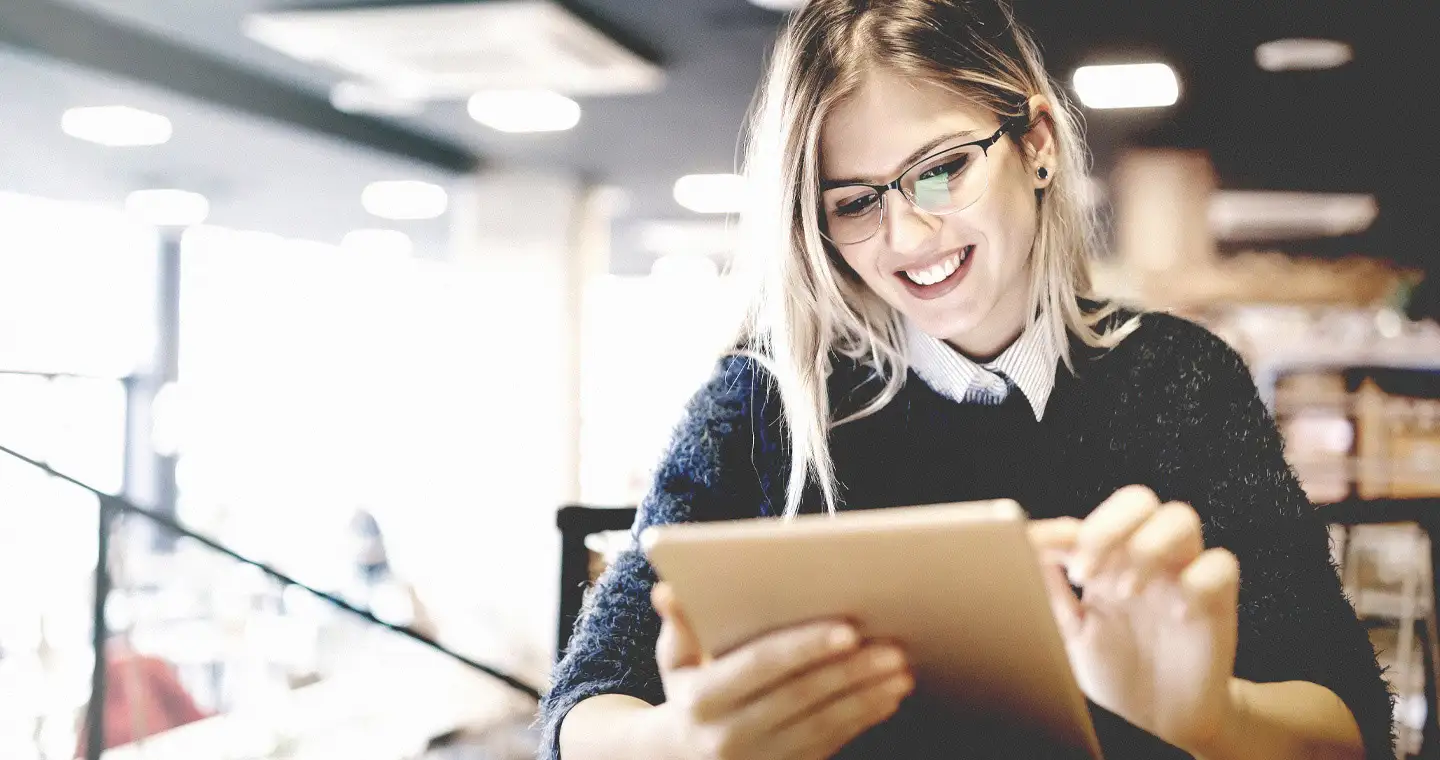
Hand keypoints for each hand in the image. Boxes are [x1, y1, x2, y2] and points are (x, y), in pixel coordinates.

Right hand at [643, 583, 913, 759]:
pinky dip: (863, 719)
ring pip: (824, 724)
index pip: (760, 666)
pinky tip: (888, 696)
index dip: (805, 647)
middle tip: (892, 646)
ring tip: (901, 669)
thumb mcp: (673, 660)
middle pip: (801, 696)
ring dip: (867, 696)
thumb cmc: (689, 692)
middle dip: (851, 671)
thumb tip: (667, 590)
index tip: (848, 629)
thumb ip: (679, 624)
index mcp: (702, 699)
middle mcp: (729, 735)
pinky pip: (831, 744)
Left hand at [1029, 486, 1240, 753]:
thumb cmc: (1115, 671)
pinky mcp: (1217, 600)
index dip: (1064, 531)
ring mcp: (1182, 575)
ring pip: (1180, 519)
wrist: (1162, 720)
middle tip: (1085, 572)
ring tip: (1125, 592)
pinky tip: (1177, 615)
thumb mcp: (1070, 634)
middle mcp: (1146, 558)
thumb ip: (1050, 593)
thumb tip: (1022, 552)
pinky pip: (1220, 565)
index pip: (1090, 521)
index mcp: (1108, 561)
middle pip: (1137, 501)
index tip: (1040, 551)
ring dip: (1148, 547)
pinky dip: (1197, 582)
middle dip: (1108, 526)